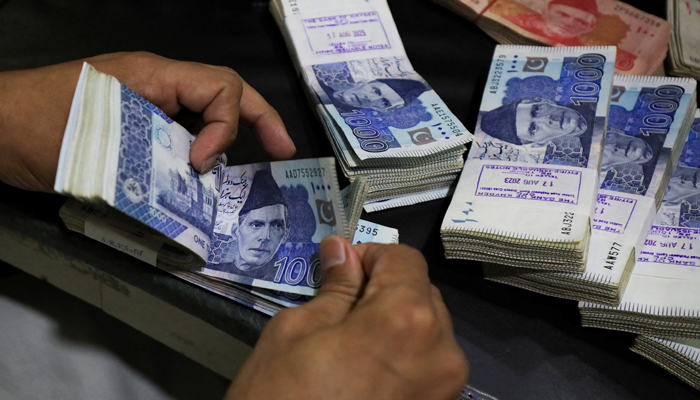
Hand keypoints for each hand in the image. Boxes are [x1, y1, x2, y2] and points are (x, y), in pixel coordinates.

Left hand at [0, 51, 294, 191]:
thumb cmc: (33, 129)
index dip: (226, 126)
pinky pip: (178, 134)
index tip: (203, 164)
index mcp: (152, 76)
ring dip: (226, 142)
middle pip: (223, 92)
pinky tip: (197, 183)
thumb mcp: (100, 140)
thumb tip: (200, 176)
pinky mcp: (132, 126)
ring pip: (203, 114)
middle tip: (283, 150)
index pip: (220, 87)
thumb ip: (158, 154)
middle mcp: (155, 86)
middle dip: (259, 119)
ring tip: (238, 178)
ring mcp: (144, 104)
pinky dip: (195, 156)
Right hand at [226, 236, 467, 399]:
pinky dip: (401, 357)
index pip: (404, 259)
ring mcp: (446, 390)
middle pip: (421, 294)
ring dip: (393, 324)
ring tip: (349, 347)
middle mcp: (443, 352)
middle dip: (383, 291)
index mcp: (408, 319)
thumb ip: (334, 288)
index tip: (339, 271)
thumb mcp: (295, 333)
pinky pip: (426, 366)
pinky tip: (364, 374)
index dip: (369, 256)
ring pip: (427, 331)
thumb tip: (342, 251)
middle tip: (338, 309)